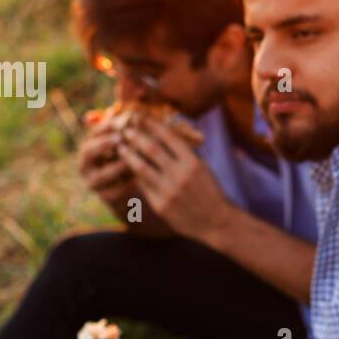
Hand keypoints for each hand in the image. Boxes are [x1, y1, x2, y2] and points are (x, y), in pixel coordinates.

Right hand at [78, 122, 135, 208]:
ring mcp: (94, 182)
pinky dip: (127, 184)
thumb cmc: (130, 156)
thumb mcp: (127, 139)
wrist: (134, 188)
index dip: (104, 126)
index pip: (92, 133)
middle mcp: (87, 164)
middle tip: (118, 139)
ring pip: (102, 174)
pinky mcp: (106, 197)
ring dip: (117, 166)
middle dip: (103, 144)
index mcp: (90, 146)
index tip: (118, 121)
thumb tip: (116, 107)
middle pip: (88, 152)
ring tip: (131, 159)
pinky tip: (140, 177)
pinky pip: (115, 190)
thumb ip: (121, 125)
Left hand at [116, 116, 230, 241]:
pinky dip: (135, 175)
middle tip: (126, 130)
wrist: (216, 221)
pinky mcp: (161, 206)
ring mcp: (169, 191)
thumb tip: (165, 134)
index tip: (141, 117)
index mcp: (193, 162)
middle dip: (136, 137)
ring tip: (121, 148)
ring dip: (129, 155)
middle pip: (152, 149)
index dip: (152, 125)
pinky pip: (143, 186)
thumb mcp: (203, 168)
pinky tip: (129, 169)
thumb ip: (185, 153)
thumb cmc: (210, 191)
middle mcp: (181, 175)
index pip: (169, 137)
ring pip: (142, 168)